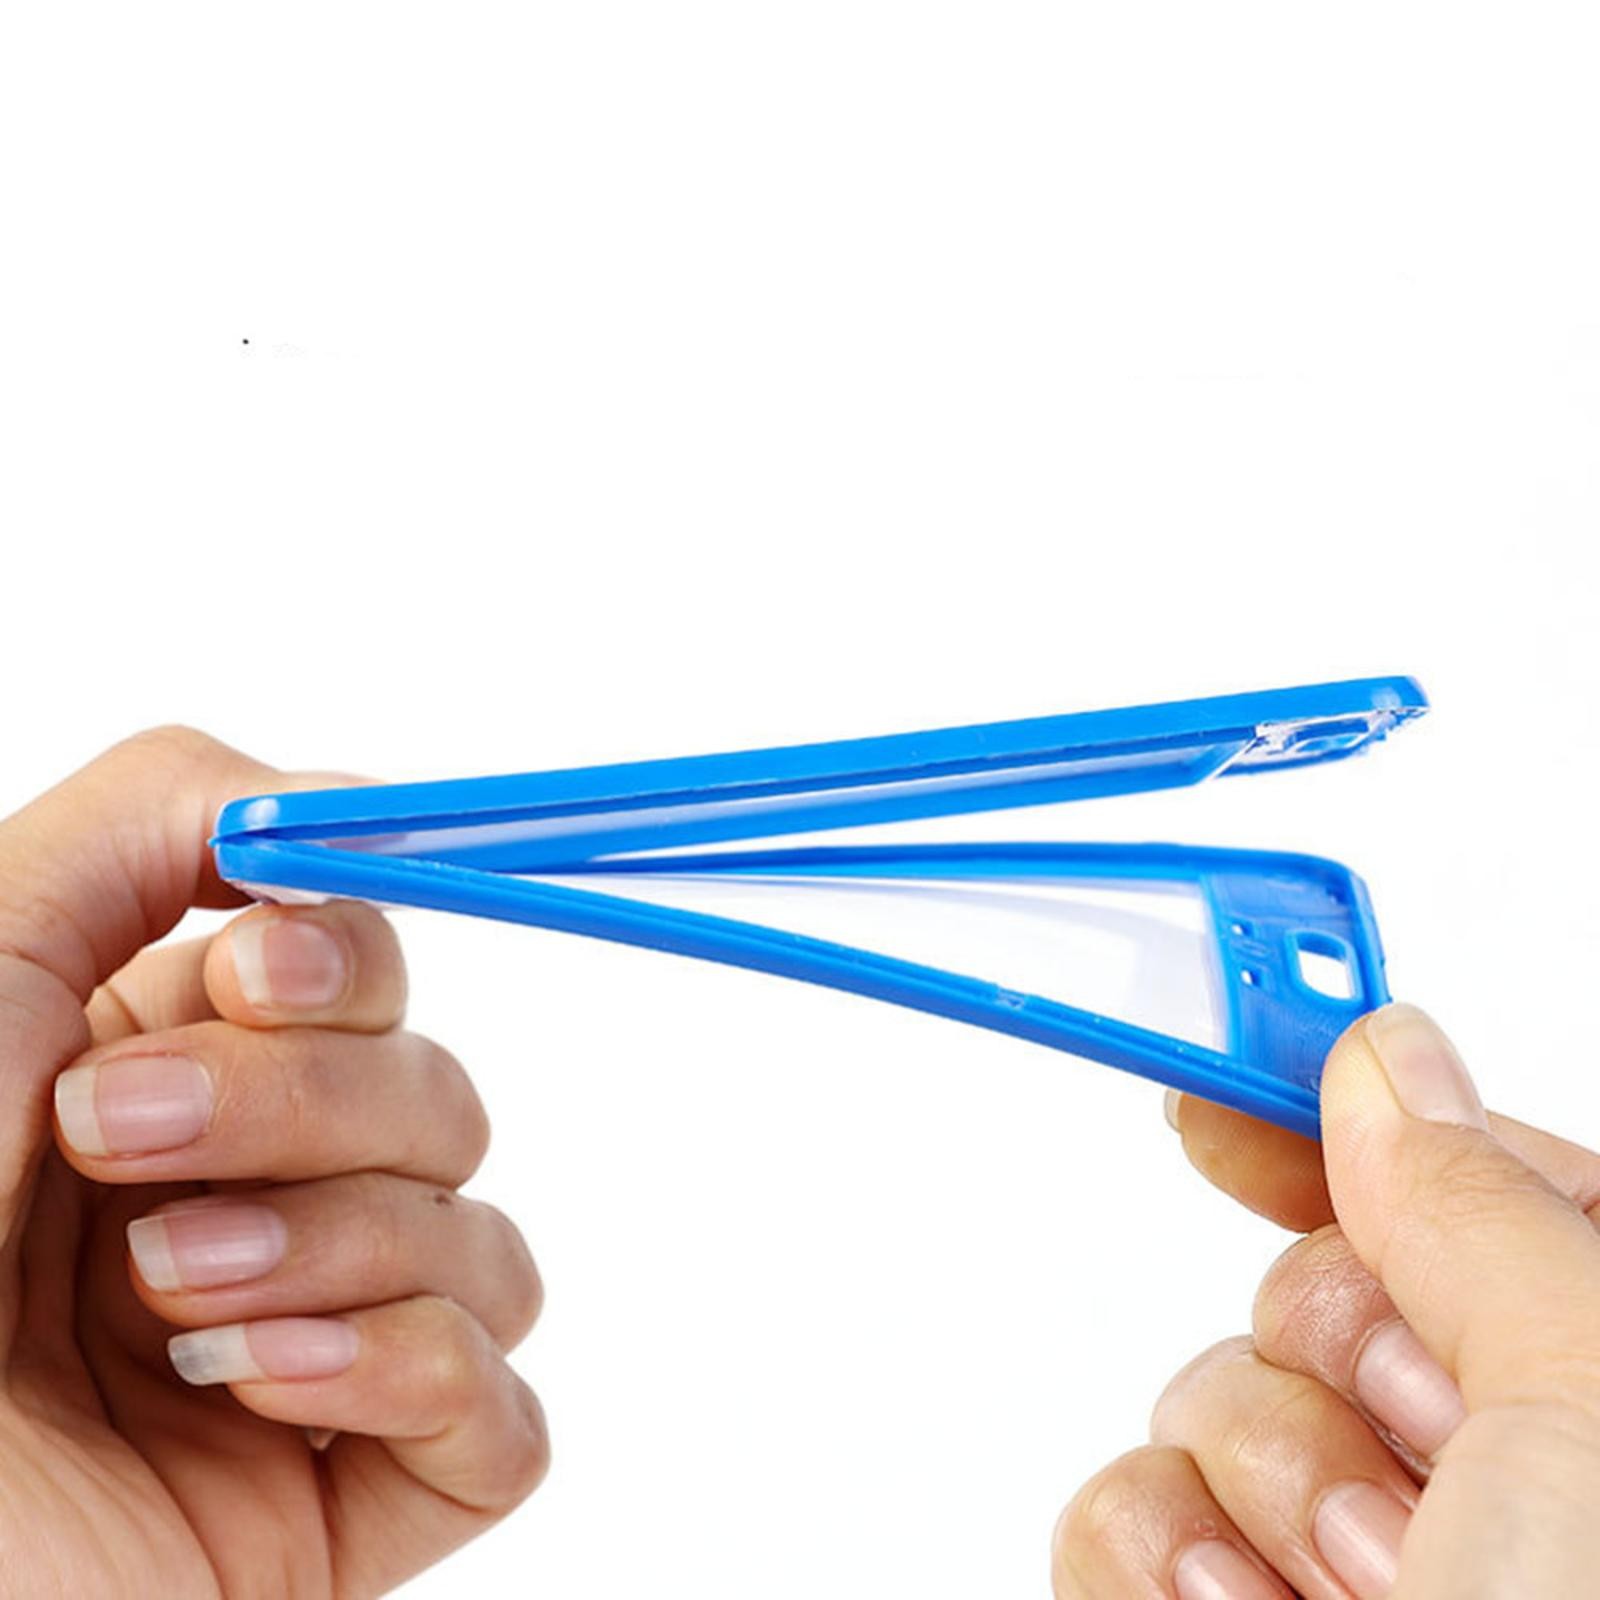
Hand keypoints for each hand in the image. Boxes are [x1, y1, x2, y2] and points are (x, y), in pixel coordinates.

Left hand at [0, 728, 546, 1597]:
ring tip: (168, 1311)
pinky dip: (406, 1380)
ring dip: (338, 1248)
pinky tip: (258, 1396)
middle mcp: (254, 1211)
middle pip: (435, 1096)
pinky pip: (504, 1418)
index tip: (250, 975)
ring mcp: (317, 1360)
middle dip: (302, 1110)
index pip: (365, 980)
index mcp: (164, 1087)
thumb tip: (340, 805)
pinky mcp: (361, 1505)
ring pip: (484, 1242)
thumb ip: (152, 819)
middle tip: (116, 1148)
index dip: (349, 960)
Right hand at [1052, 1003, 1599, 1598]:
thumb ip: (1482, 1211)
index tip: (1240, 1069)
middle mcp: (1479, 1471)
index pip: (1458, 1184)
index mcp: (1587, 1392)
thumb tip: (1385, 1054)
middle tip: (1429, 1451)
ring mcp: (1339, 1551)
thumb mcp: (1587, 1411)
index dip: (1349, 1114)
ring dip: (1262, 1480)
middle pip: (1315, 1282)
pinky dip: (1152, 1557)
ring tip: (1366, 1592)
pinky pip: (1114, 1507)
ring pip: (1206, 1393)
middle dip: (1337, 1351)